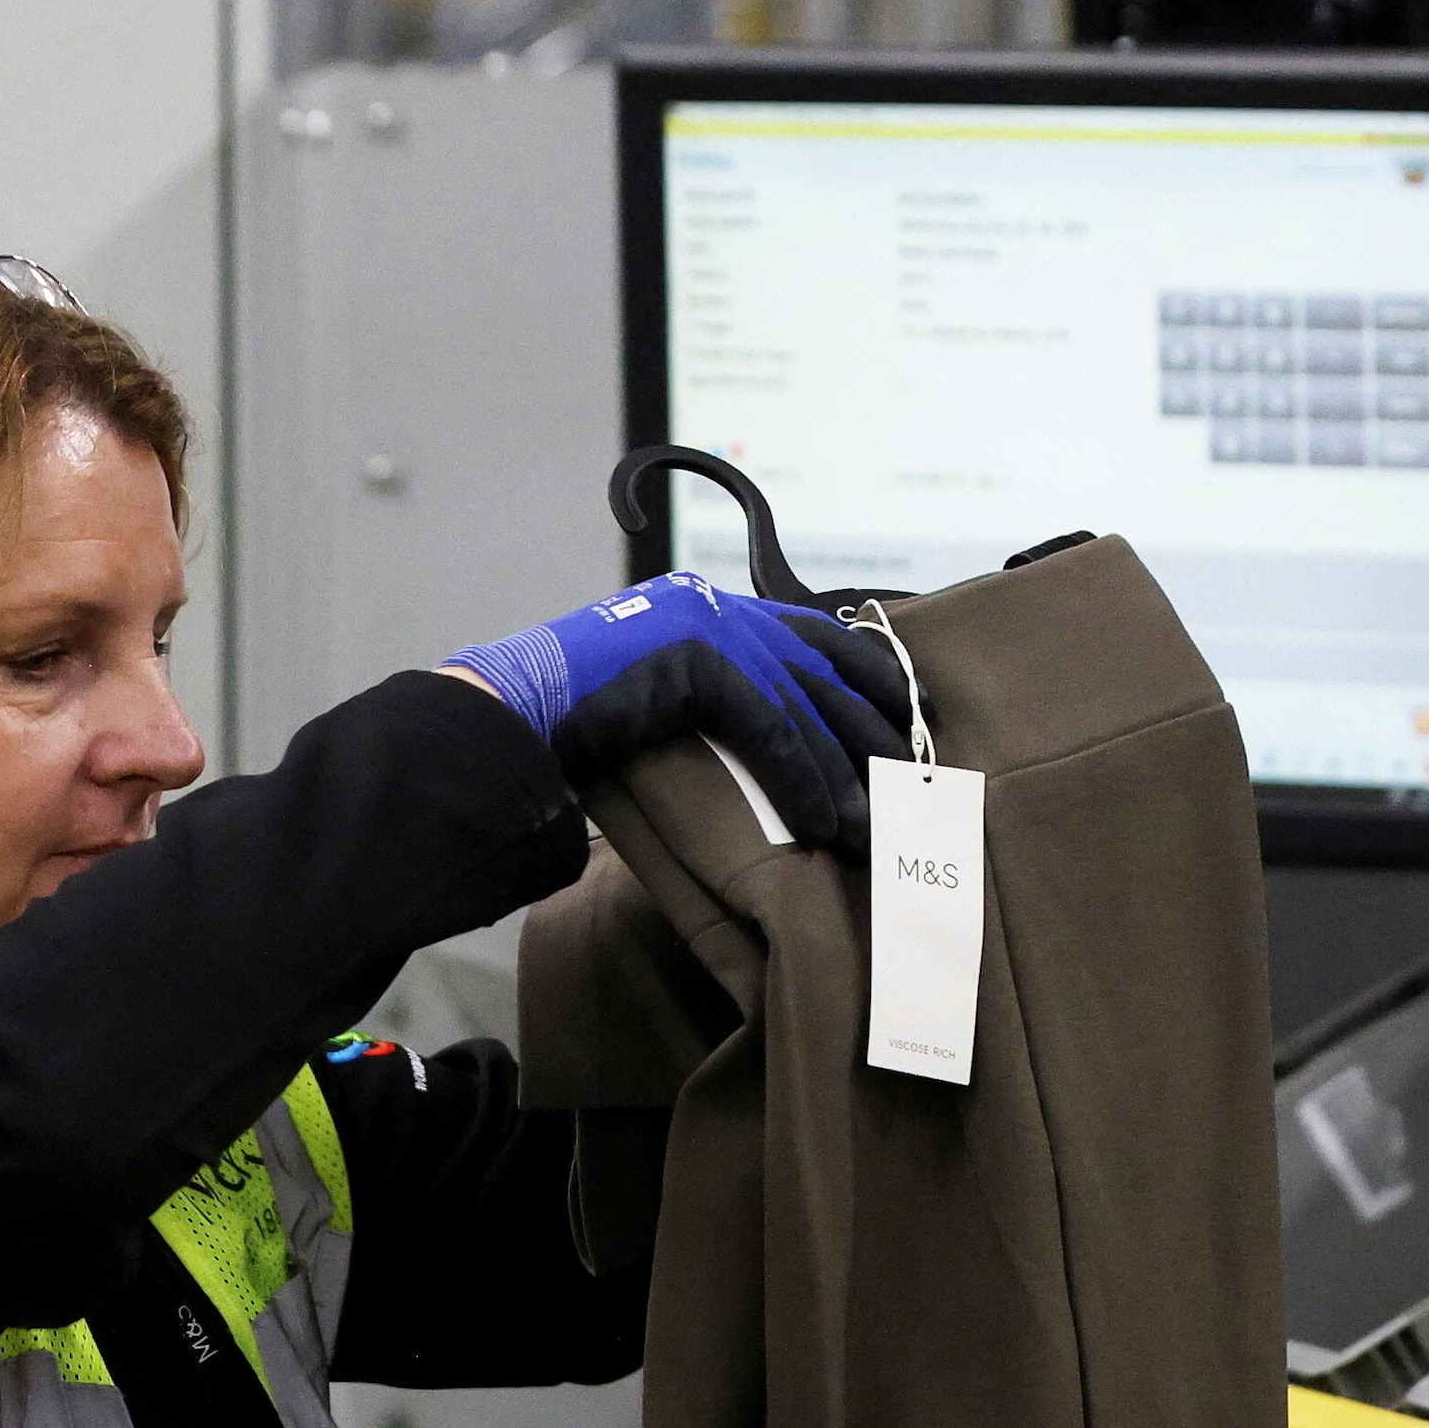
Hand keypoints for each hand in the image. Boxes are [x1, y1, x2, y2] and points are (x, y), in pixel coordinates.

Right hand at [448, 573, 913, 851]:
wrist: (512, 713)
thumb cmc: (573, 720)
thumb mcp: (657, 698)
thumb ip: (714, 704)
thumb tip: (773, 752)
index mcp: (709, 605)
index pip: (814, 632)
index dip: (870, 673)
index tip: (909, 715)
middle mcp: (716, 605)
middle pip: (824, 666)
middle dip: (874, 726)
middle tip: (916, 778)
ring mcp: (706, 626)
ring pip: (806, 703)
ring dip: (846, 770)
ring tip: (875, 822)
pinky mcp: (696, 660)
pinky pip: (769, 729)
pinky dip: (803, 779)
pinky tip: (823, 821)